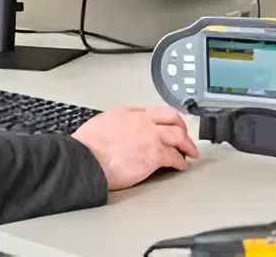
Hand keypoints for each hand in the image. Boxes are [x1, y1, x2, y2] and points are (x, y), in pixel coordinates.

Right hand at [72, 106, 199, 189]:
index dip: (169, 118)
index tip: (172, 123)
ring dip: (187, 144)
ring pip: (178, 136)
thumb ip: (119, 120)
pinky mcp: (153, 156)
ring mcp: (150, 138)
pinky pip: (174, 157)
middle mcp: (143, 122)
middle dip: (182, 127)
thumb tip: (123, 124)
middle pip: (172, 119)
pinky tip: (181, 165)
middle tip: (186, 135)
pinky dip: (180, 161)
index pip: (157, 110)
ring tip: (190, 151)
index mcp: (131, 113)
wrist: (86, 159)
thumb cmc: (88, 145)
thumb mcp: (104, 121)